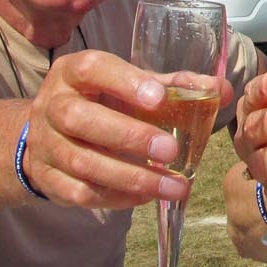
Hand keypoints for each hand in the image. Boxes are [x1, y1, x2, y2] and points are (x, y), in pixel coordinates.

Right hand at [23, 50, 227, 208]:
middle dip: (128, 136)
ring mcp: (44, 144)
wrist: (48, 134)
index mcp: (73, 72)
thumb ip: (173, 86)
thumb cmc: (101, 103)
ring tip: (173, 186)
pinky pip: (79, 192)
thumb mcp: (129, 87)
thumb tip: (222, 89)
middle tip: (171, 150)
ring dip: (131, 177)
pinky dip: (115, 198)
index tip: (159, 98)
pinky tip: (145, 197)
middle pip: (80, 118)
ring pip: (82, 162)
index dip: (125, 82)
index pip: (92, 69)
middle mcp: (52, 105)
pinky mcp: (47, 178)